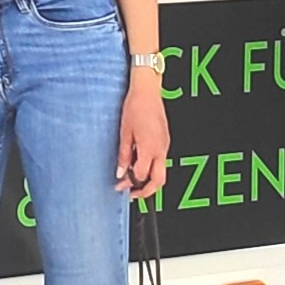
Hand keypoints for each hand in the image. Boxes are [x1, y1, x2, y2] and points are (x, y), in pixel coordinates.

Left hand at [115, 73, 168, 194]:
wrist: (147, 91)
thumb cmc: (136, 107)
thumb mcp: (124, 133)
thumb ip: (124, 155)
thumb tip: (121, 172)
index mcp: (150, 149)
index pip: (142, 175)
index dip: (130, 183)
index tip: (120, 184)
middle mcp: (161, 149)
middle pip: (159, 181)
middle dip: (146, 191)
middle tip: (132, 193)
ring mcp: (165, 145)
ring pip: (161, 171)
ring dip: (148, 179)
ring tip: (132, 178)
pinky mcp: (165, 140)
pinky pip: (160, 160)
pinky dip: (151, 167)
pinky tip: (139, 163)